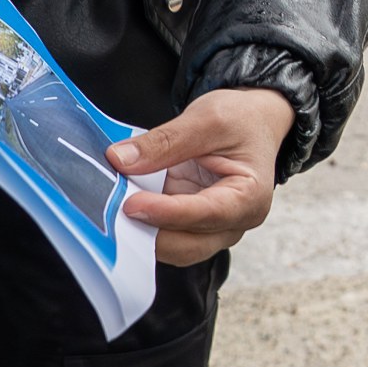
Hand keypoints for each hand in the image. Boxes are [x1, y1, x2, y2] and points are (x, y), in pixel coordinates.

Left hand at [108, 87, 293, 267]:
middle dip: (150, 232)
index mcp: (249, 197)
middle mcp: (234, 223)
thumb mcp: (207, 118)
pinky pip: (165, 235)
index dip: (166, 213)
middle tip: (114, 210)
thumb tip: (120, 160)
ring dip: (143, 232)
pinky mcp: (192, 225)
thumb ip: (164, 141)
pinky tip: (124, 205)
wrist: (253, 121)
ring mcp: (212, 228)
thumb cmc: (240, 119)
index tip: (131, 205)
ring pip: (173, 247)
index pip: (205, 214)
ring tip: (115, 207)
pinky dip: (144, 225)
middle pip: (188, 245)